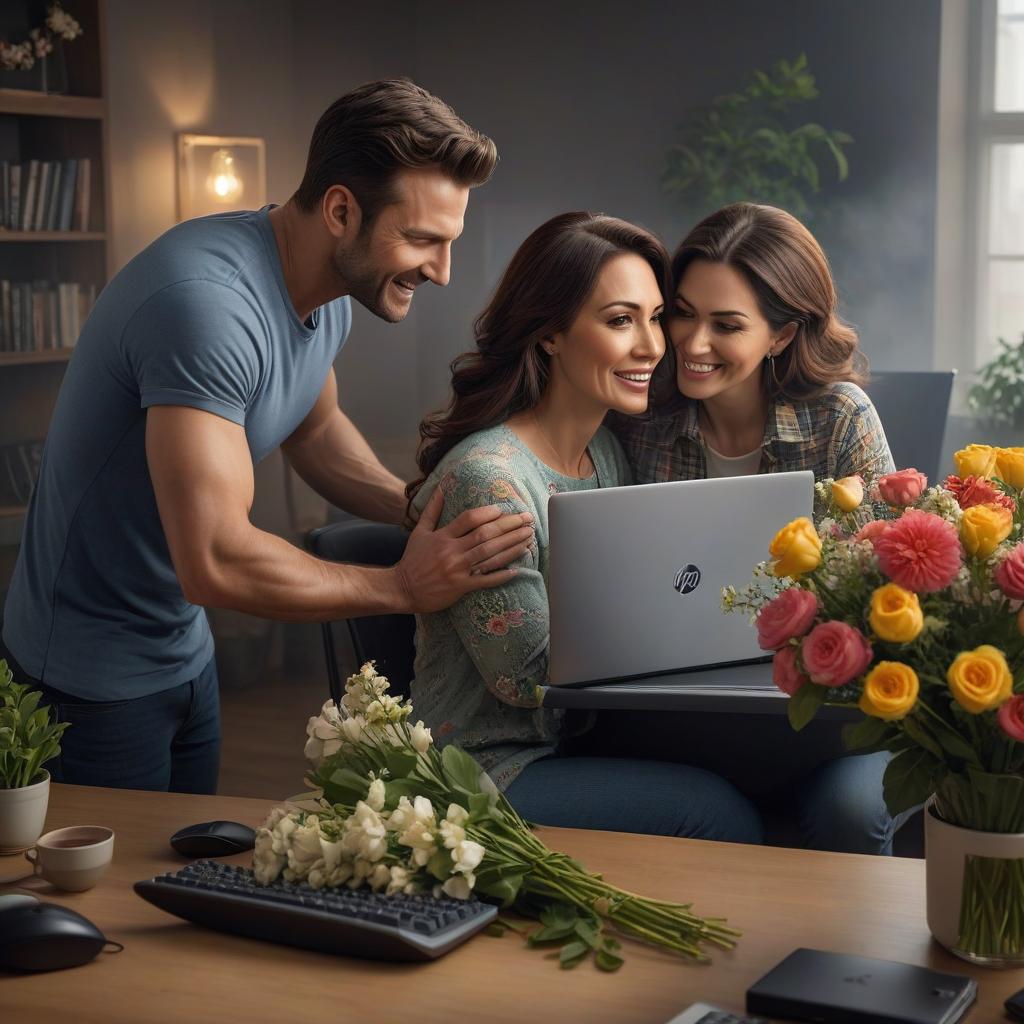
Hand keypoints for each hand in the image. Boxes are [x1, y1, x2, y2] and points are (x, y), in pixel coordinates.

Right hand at [393, 488, 534, 612]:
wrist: (402, 588)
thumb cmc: (413, 559)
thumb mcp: (420, 531)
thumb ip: (432, 509)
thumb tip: (441, 486)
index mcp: (443, 536)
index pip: (469, 519)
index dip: (488, 513)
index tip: (503, 509)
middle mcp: (452, 551)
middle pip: (486, 535)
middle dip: (509, 526)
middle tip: (527, 520)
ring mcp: (458, 570)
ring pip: (490, 555)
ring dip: (512, 546)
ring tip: (528, 538)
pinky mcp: (461, 587)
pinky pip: (485, 580)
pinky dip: (501, 575)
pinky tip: (517, 569)